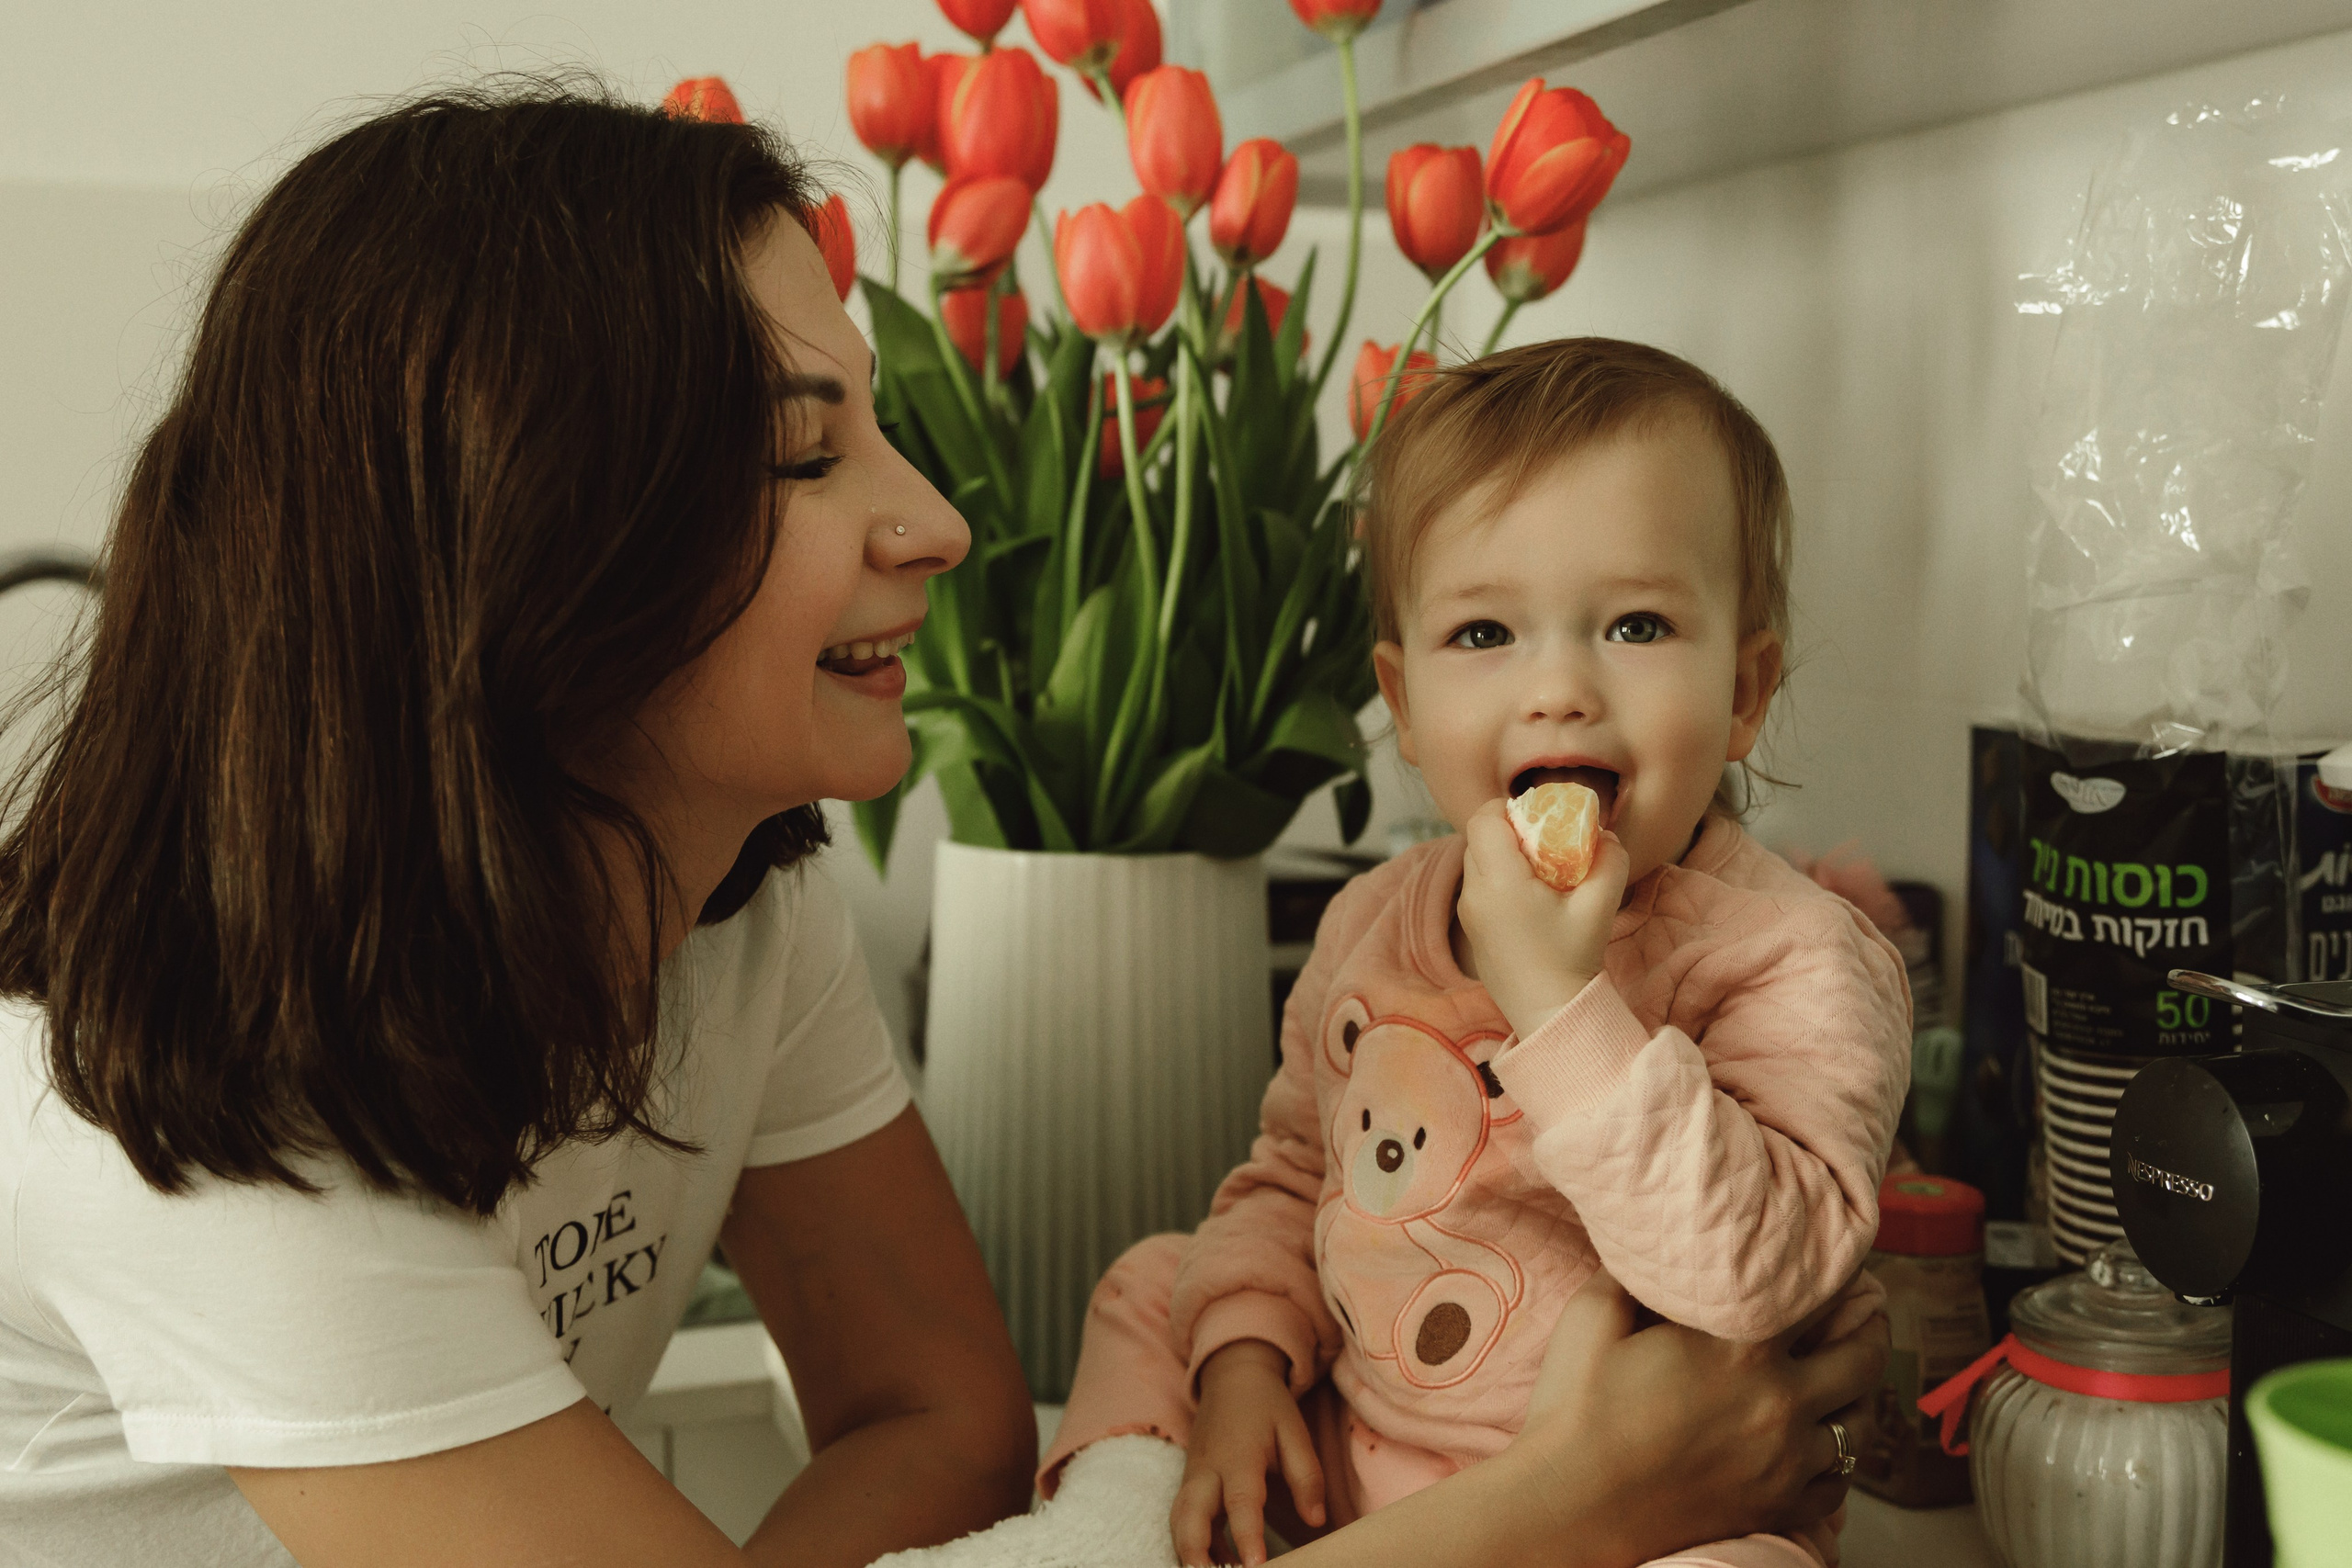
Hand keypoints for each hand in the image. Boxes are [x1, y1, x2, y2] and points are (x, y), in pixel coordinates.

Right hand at [1172, 1340, 1325, 1566]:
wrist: (1231, 1377)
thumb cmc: (1266, 1407)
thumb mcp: (1294, 1432)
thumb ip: (1306, 1476)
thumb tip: (1316, 1520)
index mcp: (1238, 1456)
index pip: (1240, 1502)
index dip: (1246, 1536)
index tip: (1255, 1566)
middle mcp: (1207, 1470)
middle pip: (1189, 1515)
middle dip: (1195, 1554)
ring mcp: (1192, 1477)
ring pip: (1178, 1521)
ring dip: (1189, 1553)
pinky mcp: (1189, 1484)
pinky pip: (1183, 1520)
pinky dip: (1194, 1545)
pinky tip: (1217, 1565)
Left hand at [1457, 798, 1630, 1037]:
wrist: (1548, 1013)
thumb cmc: (1572, 959)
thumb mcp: (1600, 906)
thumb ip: (1610, 862)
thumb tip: (1605, 836)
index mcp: (1499, 880)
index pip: (1483, 819)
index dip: (1507, 808)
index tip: (1538, 816)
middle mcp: (1474, 892)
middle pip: (1477, 837)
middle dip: (1508, 830)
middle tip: (1544, 840)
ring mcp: (1468, 912)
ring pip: (1475, 861)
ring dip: (1502, 855)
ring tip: (1539, 871)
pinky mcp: (1471, 929)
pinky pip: (1477, 886)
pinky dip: (1497, 878)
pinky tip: (1530, 897)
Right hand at [1506, 1268, 1891, 1562]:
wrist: (1570, 1505)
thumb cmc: (1576, 1409)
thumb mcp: (1593, 1318)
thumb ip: (1630, 1274)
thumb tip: (1649, 1248)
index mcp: (1741, 1349)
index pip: (1816, 1296)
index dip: (1832, 1272)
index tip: (1832, 1261)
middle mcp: (1780, 1403)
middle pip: (1862, 1357)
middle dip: (1870, 1326)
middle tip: (1868, 1310)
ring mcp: (1785, 1463)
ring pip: (1858, 1426)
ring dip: (1857, 1396)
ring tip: (1848, 1378)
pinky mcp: (1776, 1508)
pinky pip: (1837, 1486)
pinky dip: (1836, 1463)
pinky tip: (1820, 1446)